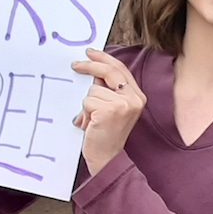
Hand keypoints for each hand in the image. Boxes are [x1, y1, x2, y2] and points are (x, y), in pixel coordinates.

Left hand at [71, 48, 145, 175]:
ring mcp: (123, 104)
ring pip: (93, 90)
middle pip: (109, 72)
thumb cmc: (106, 135)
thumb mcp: (112, 109)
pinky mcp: (110, 110)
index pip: (120, 70)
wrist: (107, 159)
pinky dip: (84, 113)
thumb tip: (93, 74)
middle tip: (75, 65)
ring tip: (91, 121)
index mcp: (137, 97)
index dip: (104, 59)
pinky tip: (89, 125)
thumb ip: (108, 91)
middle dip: (90, 66)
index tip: (90, 53)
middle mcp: (134, 99)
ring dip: (87, 105)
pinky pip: (88, 101)